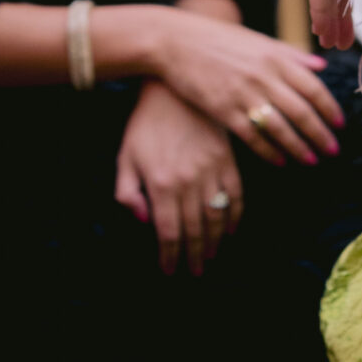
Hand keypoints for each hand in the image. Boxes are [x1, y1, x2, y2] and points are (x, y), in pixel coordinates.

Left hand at [116, 83, 242, 275]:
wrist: (173, 90)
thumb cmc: (143, 125)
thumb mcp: (125, 156)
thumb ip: (126, 192)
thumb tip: (143, 221)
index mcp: (160, 184)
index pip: (168, 232)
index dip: (170, 256)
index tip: (170, 270)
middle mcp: (188, 182)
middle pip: (194, 231)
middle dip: (194, 256)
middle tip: (195, 272)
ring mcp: (211, 171)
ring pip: (216, 218)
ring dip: (214, 242)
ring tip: (210, 256)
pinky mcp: (227, 159)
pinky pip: (236, 195)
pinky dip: (235, 217)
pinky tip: (230, 230)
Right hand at [147, 9, 341, 164]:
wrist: (177, 42)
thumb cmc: (219, 40)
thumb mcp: (258, 40)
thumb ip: (290, 54)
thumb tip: (321, 65)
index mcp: (275, 57)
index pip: (312, 87)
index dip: (329, 108)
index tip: (340, 125)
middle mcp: (263, 76)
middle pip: (301, 111)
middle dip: (320, 134)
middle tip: (333, 150)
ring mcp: (242, 94)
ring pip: (279, 127)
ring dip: (299, 147)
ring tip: (311, 160)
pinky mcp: (223, 109)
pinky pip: (252, 136)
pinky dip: (269, 151)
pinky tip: (280, 161)